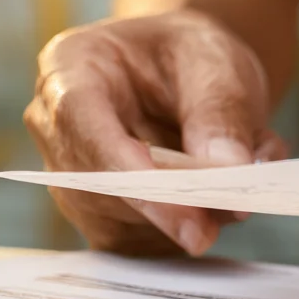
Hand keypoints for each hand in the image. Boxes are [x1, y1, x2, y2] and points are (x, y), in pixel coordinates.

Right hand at [24, 10, 285, 254]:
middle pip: (95, 184)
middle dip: (167, 205)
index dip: (127, 168)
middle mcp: (56, 128)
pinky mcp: (99, 216)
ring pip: (118, 223)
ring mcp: (73, 178)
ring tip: (242, 187)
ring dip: (186, 217)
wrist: (190, 74)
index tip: (180, 205)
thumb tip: (230, 169)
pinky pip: (139, 241)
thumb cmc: (191, 56)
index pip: (80, 123)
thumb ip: (222, 112)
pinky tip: (222, 202)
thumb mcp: (216, 64)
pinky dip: (188, 228)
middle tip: (234, 206)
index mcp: (68, 68)